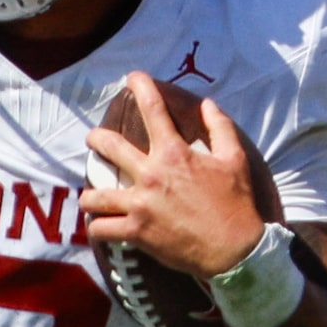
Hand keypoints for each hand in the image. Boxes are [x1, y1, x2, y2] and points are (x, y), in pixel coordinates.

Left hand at [82, 72, 264, 277]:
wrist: (236, 249)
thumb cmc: (236, 204)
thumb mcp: (236, 161)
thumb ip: (220, 129)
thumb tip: (207, 104)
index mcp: (175, 154)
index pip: (154, 111)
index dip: (141, 88)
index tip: (132, 77)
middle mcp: (152, 175)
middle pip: (107, 146)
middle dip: (95, 139)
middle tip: (93, 140)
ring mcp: (140, 204)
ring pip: (92, 195)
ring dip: (90, 196)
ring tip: (92, 197)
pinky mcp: (135, 231)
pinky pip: (99, 228)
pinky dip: (98, 228)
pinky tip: (101, 226)